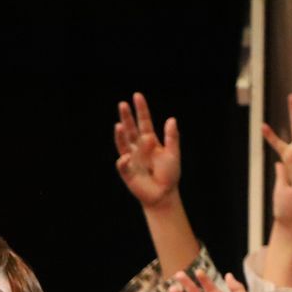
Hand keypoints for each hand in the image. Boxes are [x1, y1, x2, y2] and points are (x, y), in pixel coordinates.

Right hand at [113, 93, 181, 208]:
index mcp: (150, 141)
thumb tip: (172, 119)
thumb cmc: (169, 174)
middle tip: (122, 104)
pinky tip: (125, 158)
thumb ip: (172, 137)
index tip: (137, 96)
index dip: (141, 109)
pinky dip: (123, 161)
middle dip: (126, 117)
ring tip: (118, 125)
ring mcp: (132, 159)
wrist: (164, 194)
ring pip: (123, 144)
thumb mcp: (173, 154)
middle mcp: (138, 147)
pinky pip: (123, 164)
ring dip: (120, 135)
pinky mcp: (127, 172)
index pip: (144, 122)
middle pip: (131, 129)